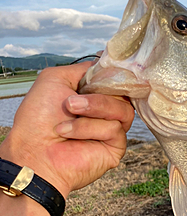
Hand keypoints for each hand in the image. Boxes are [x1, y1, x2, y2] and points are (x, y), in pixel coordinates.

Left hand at [0, 62, 133, 198]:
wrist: (33, 150)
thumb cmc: (38, 119)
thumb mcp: (56, 78)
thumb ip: (84, 69)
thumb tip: (107, 65)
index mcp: (93, 96)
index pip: (116, 81)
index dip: (113, 76)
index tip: (104, 74)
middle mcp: (104, 113)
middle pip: (124, 94)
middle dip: (98, 95)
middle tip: (71, 103)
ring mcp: (111, 130)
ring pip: (124, 110)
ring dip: (94, 108)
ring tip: (69, 113)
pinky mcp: (115, 148)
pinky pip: (115, 129)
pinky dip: (90, 128)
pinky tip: (70, 134)